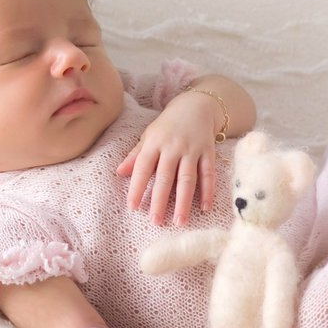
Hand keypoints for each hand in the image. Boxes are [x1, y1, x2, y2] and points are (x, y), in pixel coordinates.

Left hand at [116, 93, 219, 225]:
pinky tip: (204, 208)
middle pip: (166, 177)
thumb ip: (136, 155)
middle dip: (160, 200)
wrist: (197, 106)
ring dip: (184, 201)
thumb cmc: (168, 125)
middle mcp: (173, 147)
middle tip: (156, 221)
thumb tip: (119, 172)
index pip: (143, 167)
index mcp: (155, 143)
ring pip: (187, 179)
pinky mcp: (208, 152)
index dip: (136, 187)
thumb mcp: (149, 135)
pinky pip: (208, 174)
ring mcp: (192, 150)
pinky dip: (208, 191)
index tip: (132, 207)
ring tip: (180, 221)